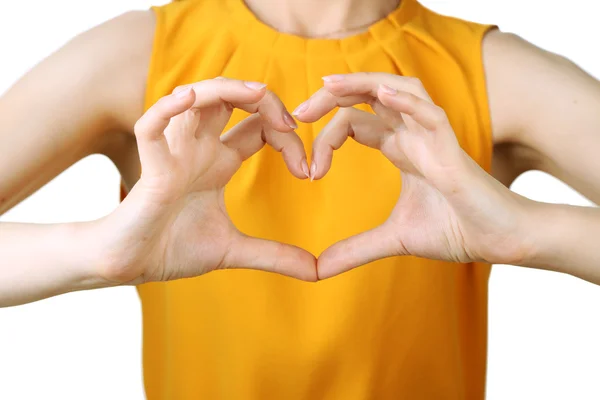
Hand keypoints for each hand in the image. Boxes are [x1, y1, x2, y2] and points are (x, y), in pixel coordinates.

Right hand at [94, 78, 316, 283]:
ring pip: (195, 99)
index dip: (288, 139)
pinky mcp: (150, 169)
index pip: (260, 128)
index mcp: (219, 162)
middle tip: (291, 123)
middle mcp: (199, 149)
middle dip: (265, 101)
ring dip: (226, 89)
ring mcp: (174, 155)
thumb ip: (275, 256)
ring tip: (257, 93)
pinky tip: (188, 99)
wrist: (130, 266)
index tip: (309, 172)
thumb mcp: (234, 250)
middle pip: (231, 100)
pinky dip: (166, 109)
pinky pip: (151, 126)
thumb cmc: (172, 248)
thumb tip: (317, 272)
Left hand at [294, 73, 533, 278]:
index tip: (309, 171)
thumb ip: (355, 249)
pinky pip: (430, 113)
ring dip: (362, 83)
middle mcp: (413, 135)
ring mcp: (433, 137)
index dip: (326, 137)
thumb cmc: (455, 230)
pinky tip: (382, 94)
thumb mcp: (393, 239)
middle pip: (369, 95)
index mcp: (399, 148)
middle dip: (332, 96)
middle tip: (297, 113)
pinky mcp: (452, 149)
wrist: (498, 242)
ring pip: (398, 89)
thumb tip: (317, 269)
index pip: (354, 122)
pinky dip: (407, 101)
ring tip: (329, 86)